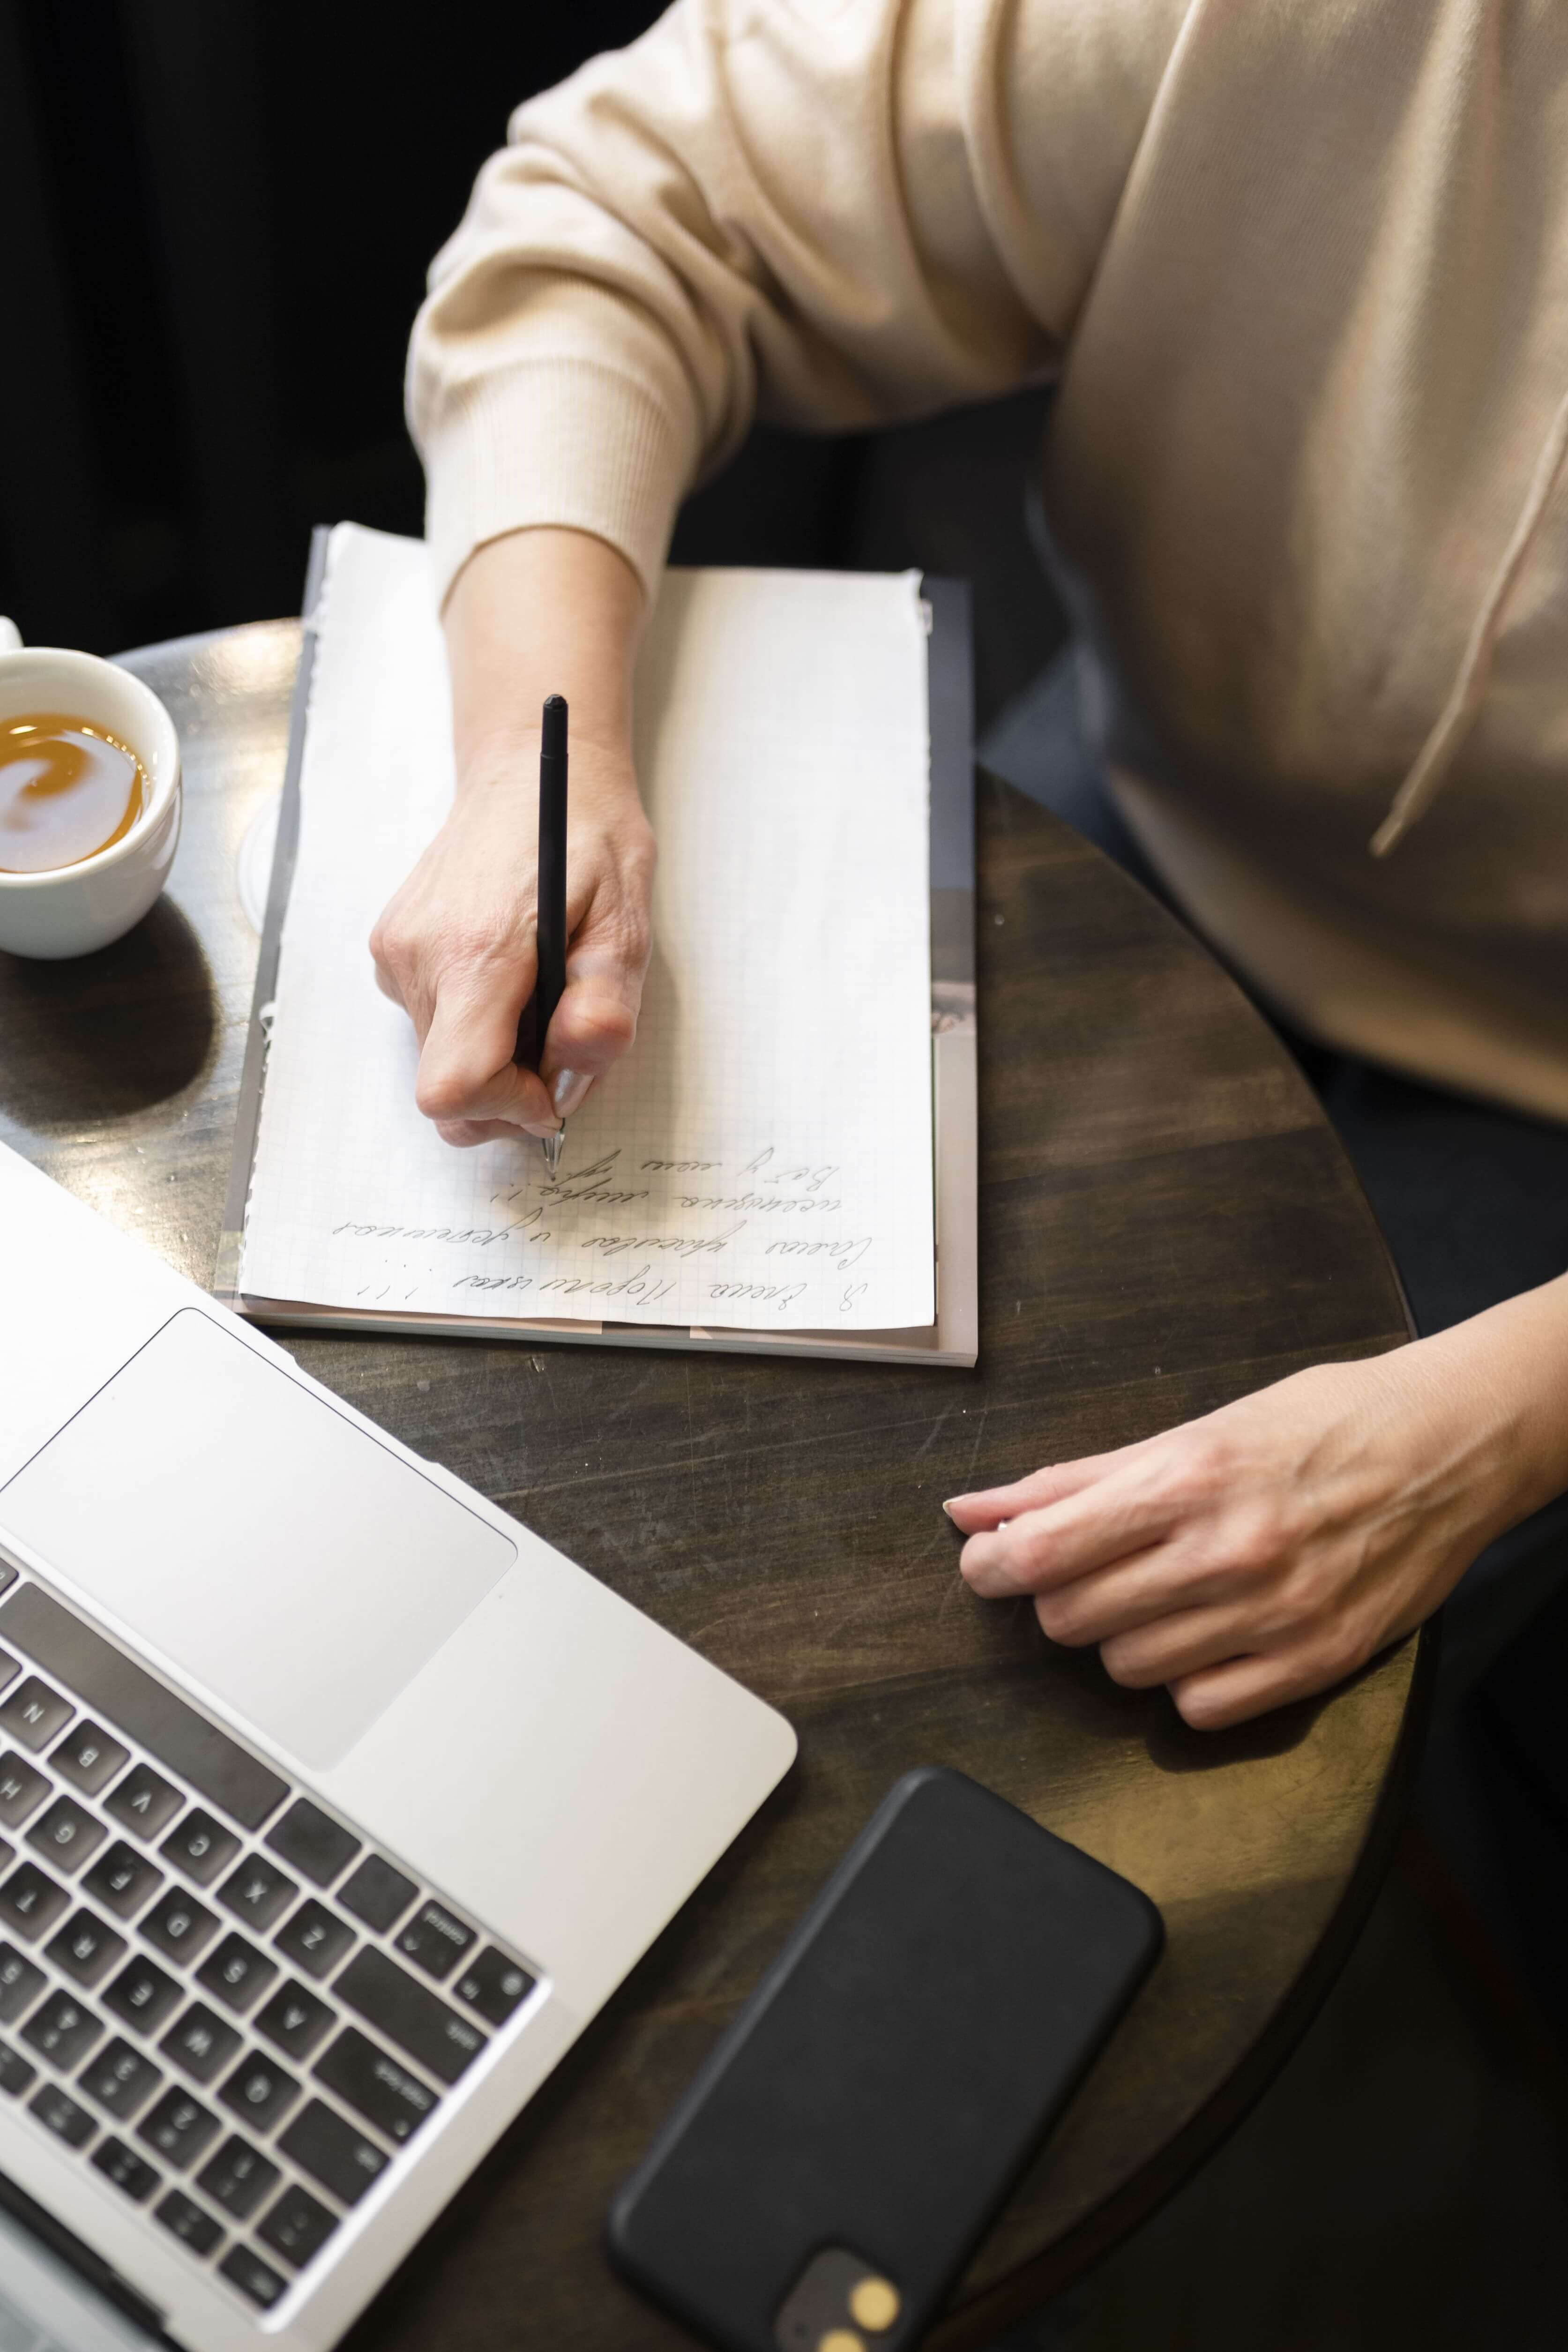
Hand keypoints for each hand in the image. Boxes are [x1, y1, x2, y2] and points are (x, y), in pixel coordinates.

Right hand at [369, 524, 650, 1145]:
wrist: (532, 768)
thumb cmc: (585, 839)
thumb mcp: (625, 921)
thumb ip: (605, 1003)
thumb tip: (573, 1068)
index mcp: (477, 952)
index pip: (455, 1087)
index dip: (509, 1107)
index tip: (552, 1082)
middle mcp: (419, 956)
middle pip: (448, 1086)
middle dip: (512, 1087)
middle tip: (563, 1033)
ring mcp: (396, 953)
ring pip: (440, 1059)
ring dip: (498, 1053)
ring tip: (543, 991)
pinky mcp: (390, 950)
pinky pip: (432, 1024)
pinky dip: (475, 1023)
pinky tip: (511, 973)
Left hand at [945, 1326, 1554, 1728]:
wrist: (1446, 1446)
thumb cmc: (1318, 1425)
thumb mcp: (1190, 1431)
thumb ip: (1072, 1481)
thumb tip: (969, 1510)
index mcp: (1188, 1481)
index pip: (1044, 1551)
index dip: (994, 1565)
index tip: (991, 1562)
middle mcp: (1226, 1553)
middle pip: (1072, 1618)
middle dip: (1063, 1596)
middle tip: (1095, 1567)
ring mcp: (1273, 1616)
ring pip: (1126, 1669)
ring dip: (1125, 1636)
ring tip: (1166, 1592)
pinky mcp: (1315, 1664)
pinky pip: (1197, 1708)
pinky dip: (1187, 1679)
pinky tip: (1210, 1633)